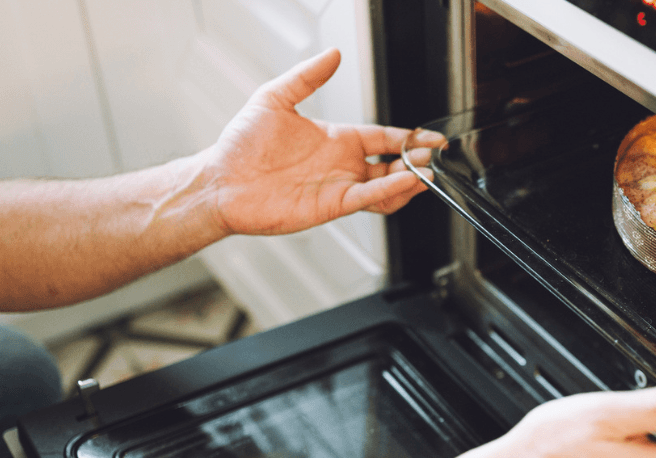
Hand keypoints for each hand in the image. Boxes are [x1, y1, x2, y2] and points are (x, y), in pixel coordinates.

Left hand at [201, 48, 444, 236]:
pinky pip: (368, 200)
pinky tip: (405, 182)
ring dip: (410, 179)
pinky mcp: (332, 205)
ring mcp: (339, 186)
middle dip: (417, 159)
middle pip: (393, 163)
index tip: (430, 137)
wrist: (220, 181)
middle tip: (435, 154)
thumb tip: (332, 54)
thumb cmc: (240, 145)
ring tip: (429, 172)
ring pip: (387, 186)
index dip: (409, 137)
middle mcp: (342, 164)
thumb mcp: (274, 97)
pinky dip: (390, 192)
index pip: (383, 137)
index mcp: (336, 138)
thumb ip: (307, 77)